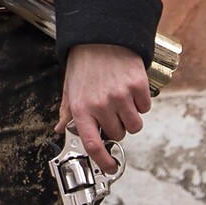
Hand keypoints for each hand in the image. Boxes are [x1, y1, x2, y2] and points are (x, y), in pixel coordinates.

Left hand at [58, 43, 150, 173]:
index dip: (103, 161)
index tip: (110, 168)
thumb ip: (67, 110)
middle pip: (118, 135)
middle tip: (111, 109)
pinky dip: (140, 102)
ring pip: (134, 125)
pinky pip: (145, 108)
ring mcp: (121, 97)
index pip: (92, 144)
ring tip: (121, 99)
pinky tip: (129, 88)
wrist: (101, 36)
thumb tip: (60, 128)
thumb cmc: (83, 62)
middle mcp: (101, 105)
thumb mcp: (69, 86)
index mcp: (81, 108)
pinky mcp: (138, 87)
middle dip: (116, 127)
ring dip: (130, 117)